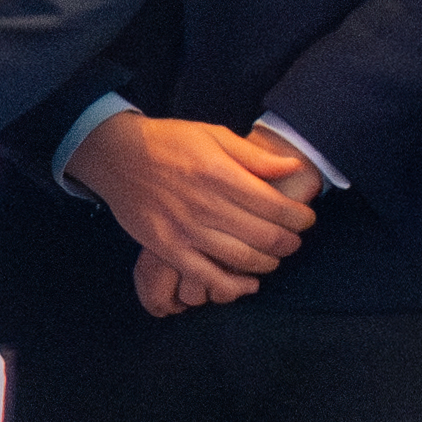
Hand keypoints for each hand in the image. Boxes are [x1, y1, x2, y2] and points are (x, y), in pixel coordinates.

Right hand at [72, 112, 318, 309]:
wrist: (116, 155)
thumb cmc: (168, 142)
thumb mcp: (213, 134)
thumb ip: (255, 156)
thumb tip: (294, 167)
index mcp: (220, 174)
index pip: (276, 206)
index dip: (300, 218)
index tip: (306, 219)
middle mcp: (205, 205)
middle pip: (265, 236)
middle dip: (289, 243)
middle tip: (294, 240)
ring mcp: (185, 230)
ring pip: (242, 259)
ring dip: (268, 264)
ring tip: (273, 257)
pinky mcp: (167, 248)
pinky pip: (206, 277)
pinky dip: (232, 286)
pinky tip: (248, 284)